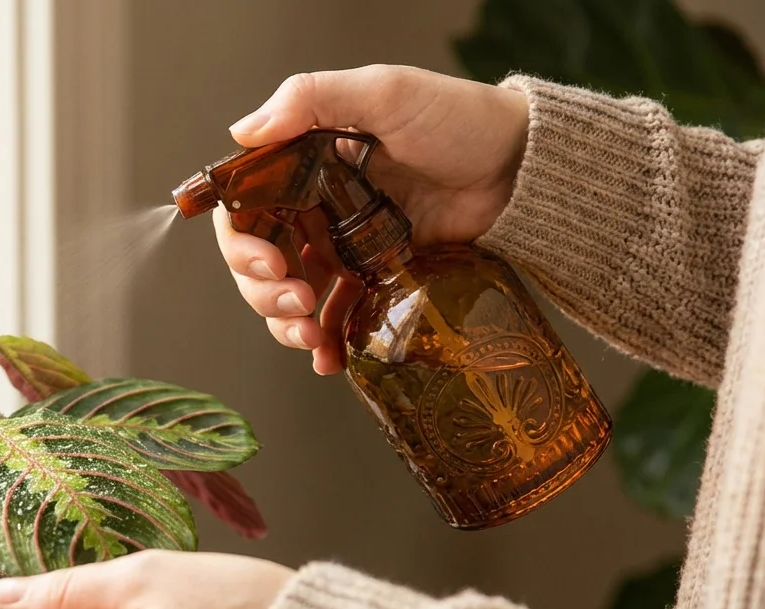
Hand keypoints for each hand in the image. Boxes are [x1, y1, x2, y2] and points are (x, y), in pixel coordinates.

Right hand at [214, 65, 530, 373]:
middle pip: (258, 261)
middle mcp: (315, 208)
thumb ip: (312, 100)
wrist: (523, 167)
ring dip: (284, 324)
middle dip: (262, 292)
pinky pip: (337, 317)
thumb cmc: (459, 119)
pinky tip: (329, 359)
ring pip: (288, 296)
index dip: (241, 243)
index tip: (269, 263)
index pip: (245, 210)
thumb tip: (243, 132)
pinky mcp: (377, 278)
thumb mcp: (384, 92)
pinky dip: (326, 343)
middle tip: (296, 303)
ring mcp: (345, 247)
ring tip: (311, 337)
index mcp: (304, 165)